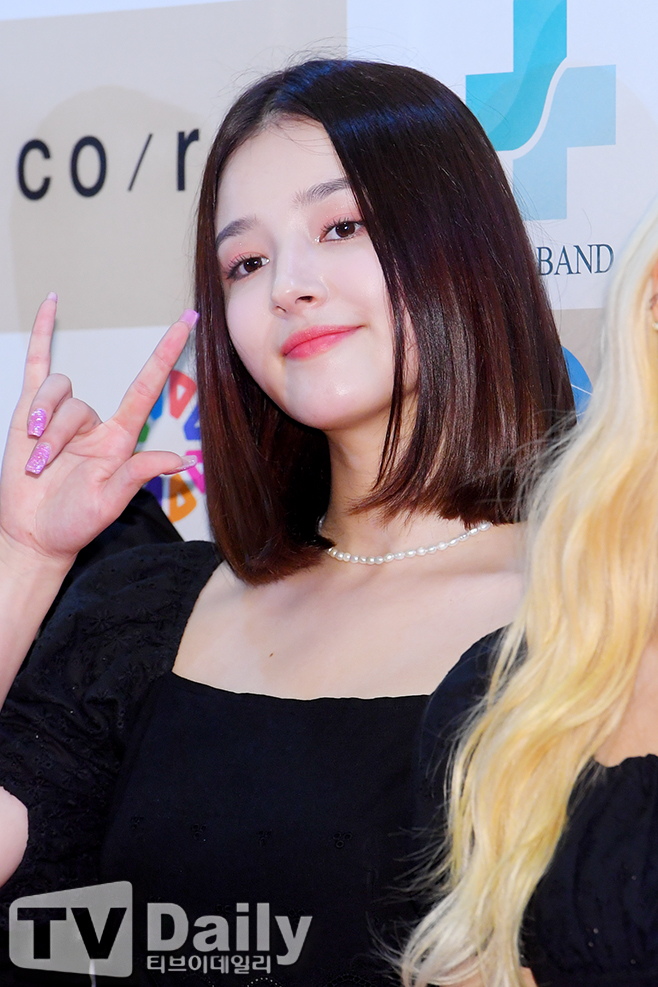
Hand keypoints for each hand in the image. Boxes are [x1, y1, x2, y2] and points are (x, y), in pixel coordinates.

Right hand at [0, 295, 196, 569]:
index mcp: (118, 438)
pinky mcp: (29, 413)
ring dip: (40, 424)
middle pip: (77, 404)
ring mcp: (61, 415)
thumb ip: (139, 473)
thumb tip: (181, 460)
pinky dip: (42, 334)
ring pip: (54, 394)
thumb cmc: (75, 523)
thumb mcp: (110, 502)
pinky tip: (50, 304)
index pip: (147, 386)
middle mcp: (94, 423)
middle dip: (54, 436)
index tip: (189, 323)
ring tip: (31, 458)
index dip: (167, 353)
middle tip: (41, 467)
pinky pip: (38, 365)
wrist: (35, 534)